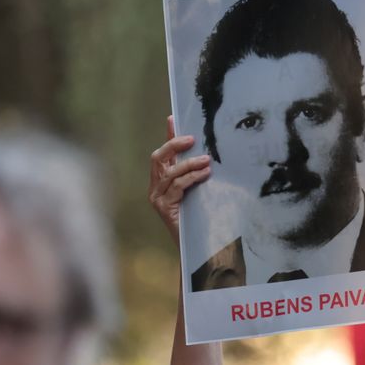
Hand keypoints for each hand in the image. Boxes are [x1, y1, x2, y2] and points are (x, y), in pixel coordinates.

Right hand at [148, 115, 212, 244]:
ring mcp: (157, 198)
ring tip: (207, 161)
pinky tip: (204, 174)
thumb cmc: (199, 218)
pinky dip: (191, 178)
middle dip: (173, 145)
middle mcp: (155, 188)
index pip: (163, 154)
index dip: (168, 135)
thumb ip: (197, 174)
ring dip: (189, 164)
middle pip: (158, 158)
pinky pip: (176, 187)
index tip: (173, 118)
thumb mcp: (198, 191)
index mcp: (162, 181)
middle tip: (192, 139)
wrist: (195, 247)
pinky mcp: (164, 208)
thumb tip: (209, 155)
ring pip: (169, 172)